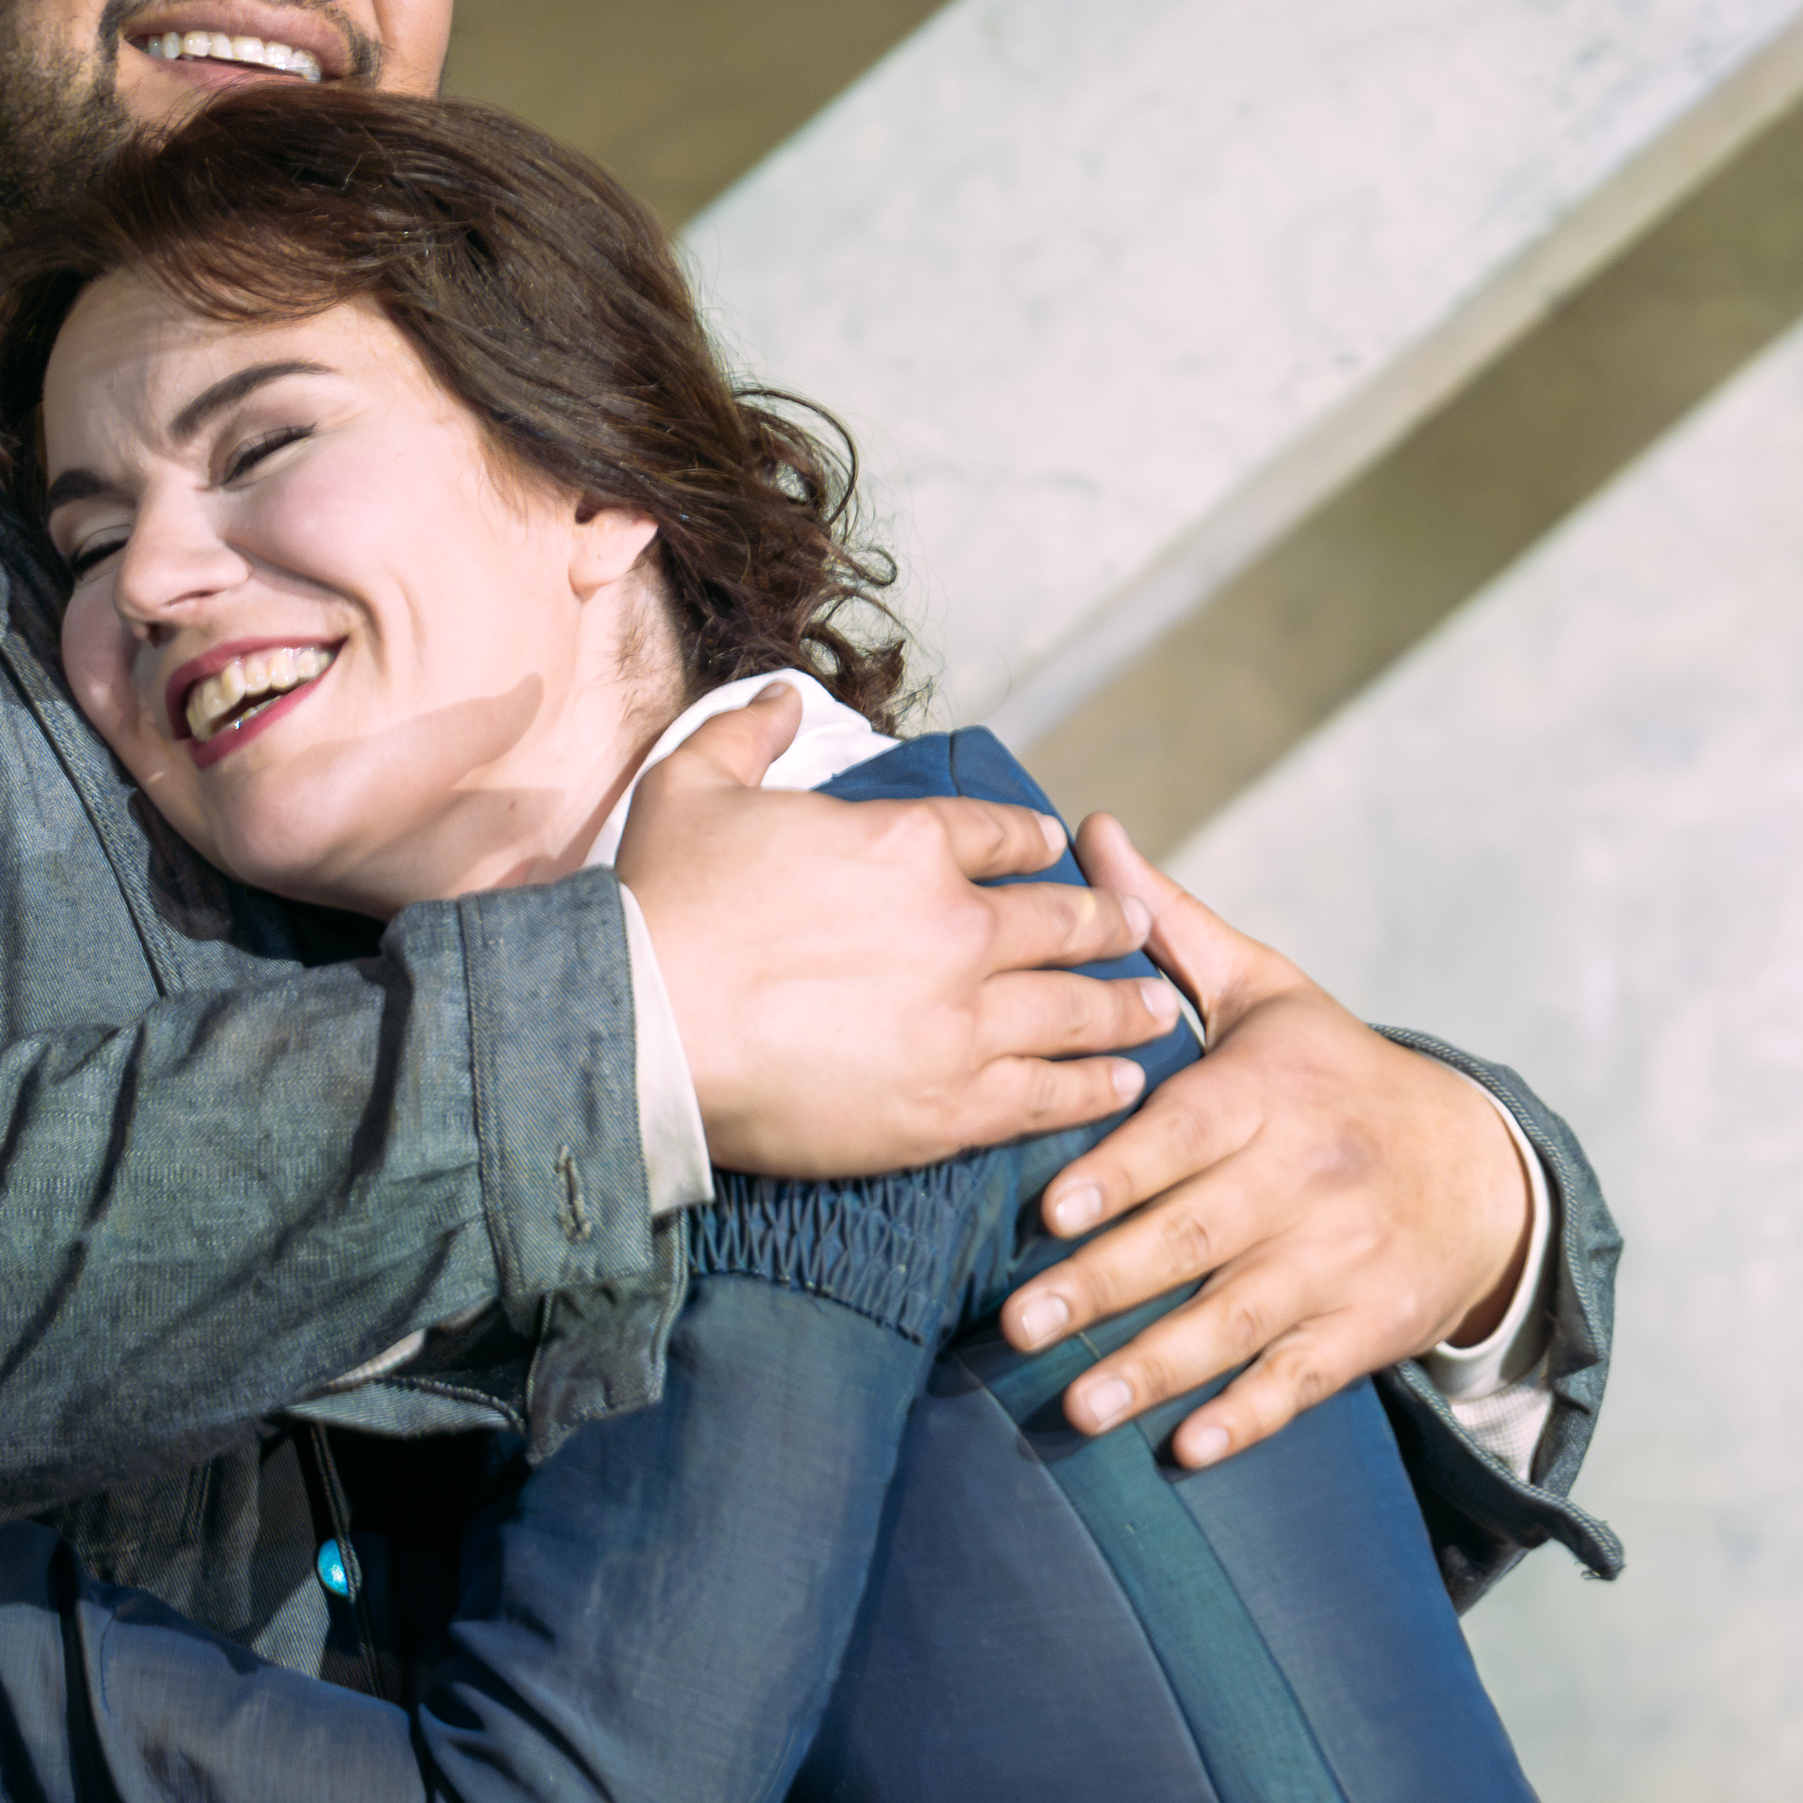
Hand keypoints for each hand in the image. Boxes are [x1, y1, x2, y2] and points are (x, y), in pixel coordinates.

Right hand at [623, 691, 1177, 1177]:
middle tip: (1137, 929)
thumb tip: (782, 695)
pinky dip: (1093, 1086)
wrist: (644, 1030)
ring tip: (1158, 1010)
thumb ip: (749, 733)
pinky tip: (1121, 1083)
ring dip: (1124, 1008)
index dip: (1035, 841)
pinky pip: (1048, 1093)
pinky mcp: (951, 1107)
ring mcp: (964, 1021)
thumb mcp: (694, 786)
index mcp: (909, 841)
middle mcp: (958, 926)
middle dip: (1108, 925)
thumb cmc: (662, 906)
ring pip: (1077, 1010)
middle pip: (1064, 923)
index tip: (1057, 850)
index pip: (1002, 833)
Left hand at [998, 818, 1534, 1468]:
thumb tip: (1090, 834)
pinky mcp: (1364, 1330)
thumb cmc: (1338, 1076)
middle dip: (1108, 1284)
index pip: (1191, 1134)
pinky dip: (1247, 1416)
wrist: (1479, 1169)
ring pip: (1240, 1320)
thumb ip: (1173, 931)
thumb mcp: (1270, 993)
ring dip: (1159, 1369)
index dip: (1126, 1172)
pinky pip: (1301, 1380)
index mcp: (1275, 1093)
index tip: (1054, 1209)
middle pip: (1198, 1237)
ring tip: (1080, 1405)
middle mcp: (1307, 1179)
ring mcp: (1339, 1261)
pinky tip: (1187, 1449)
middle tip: (1019, 1325)